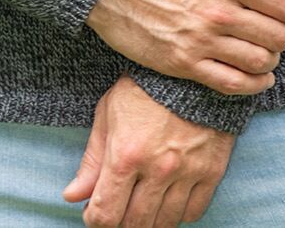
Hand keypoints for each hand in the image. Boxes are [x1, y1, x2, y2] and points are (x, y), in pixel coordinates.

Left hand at [61, 73, 235, 225]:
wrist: (190, 71)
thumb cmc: (142, 89)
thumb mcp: (108, 114)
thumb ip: (91, 160)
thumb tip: (72, 196)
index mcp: (125, 155)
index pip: (105, 214)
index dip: (95, 220)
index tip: (94, 212)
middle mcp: (157, 169)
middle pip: (135, 224)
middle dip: (121, 222)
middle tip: (119, 208)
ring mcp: (186, 173)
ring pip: (165, 223)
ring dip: (149, 221)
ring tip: (142, 204)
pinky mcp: (211, 172)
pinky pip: (193, 213)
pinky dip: (178, 214)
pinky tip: (168, 200)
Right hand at [86, 0, 284, 95]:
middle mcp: (220, 13)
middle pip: (279, 37)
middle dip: (284, 33)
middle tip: (276, 27)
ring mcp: (202, 42)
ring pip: (260, 63)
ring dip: (270, 59)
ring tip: (264, 49)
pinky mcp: (184, 64)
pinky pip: (232, 85)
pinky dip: (253, 85)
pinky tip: (256, 77)